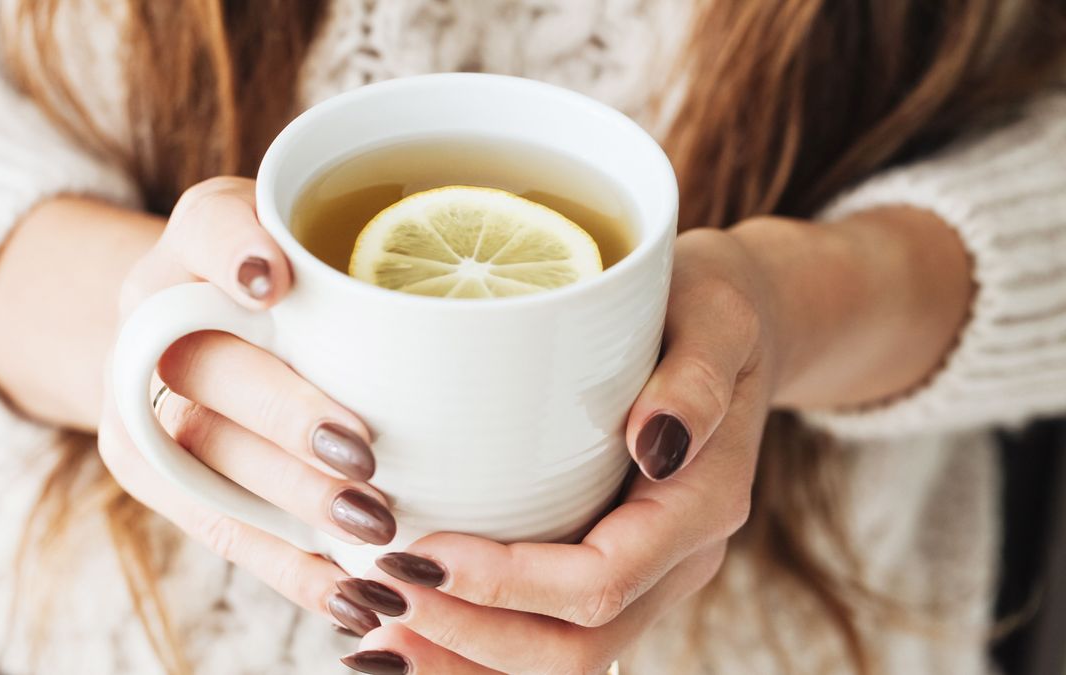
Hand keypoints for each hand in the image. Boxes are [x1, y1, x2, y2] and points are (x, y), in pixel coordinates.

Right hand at [96, 177, 394, 635]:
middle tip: (364, 458)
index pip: (205, 226)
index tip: (271, 283)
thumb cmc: (301, 286)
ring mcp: (142, 394)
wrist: (201, 329)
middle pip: (208, 365)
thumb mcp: (330, 249)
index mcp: (200, 238)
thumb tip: (527, 309)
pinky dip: (286, 565)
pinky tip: (348, 594)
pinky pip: (214, 523)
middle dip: (286, 416)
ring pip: (206, 453)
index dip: (232, 253)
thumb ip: (383, 262)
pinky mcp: (154, 469)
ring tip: (373, 533)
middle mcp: (155, 311)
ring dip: (291, 499)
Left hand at [335, 226, 779, 673]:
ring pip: (560, 658)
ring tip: (374, 639)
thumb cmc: (707, 310)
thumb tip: (657, 444)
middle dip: (469, 637)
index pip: (604, 579)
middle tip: (376, 598)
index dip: (507, 583)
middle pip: (577, 647)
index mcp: (701, 507)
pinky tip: (407, 627)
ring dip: (464, 660)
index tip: (419, 552)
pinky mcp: (607, 568)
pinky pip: (547, 633)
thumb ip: (695, 379)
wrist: (728, 334)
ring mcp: (645, 576)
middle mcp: (676, 560)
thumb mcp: (715, 316)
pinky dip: (476, 646)